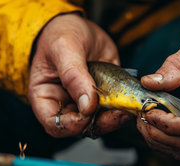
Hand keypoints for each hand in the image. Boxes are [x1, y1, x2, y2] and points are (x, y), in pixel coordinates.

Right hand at [28, 13, 132, 137]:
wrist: (80, 24)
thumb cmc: (61, 33)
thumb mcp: (64, 48)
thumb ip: (73, 76)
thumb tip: (87, 105)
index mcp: (46, 97)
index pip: (55, 124)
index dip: (71, 125)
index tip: (88, 113)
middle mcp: (65, 104)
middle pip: (81, 126)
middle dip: (101, 122)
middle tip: (119, 111)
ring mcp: (86, 102)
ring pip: (100, 121)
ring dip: (116, 117)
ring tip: (129, 106)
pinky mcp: (104, 96)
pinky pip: (114, 108)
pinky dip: (124, 107)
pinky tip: (132, 100)